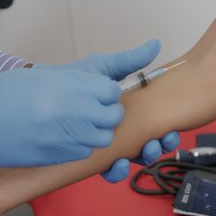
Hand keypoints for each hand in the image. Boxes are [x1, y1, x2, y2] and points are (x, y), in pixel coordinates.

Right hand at [0, 67, 122, 166]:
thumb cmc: (2, 94)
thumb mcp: (41, 76)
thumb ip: (74, 81)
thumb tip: (97, 86)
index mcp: (68, 85)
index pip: (111, 90)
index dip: (107, 93)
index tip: (99, 94)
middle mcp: (71, 110)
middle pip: (113, 116)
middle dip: (108, 113)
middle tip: (93, 112)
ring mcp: (65, 136)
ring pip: (103, 138)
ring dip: (96, 132)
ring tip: (79, 126)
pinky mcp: (55, 156)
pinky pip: (84, 153)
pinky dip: (81, 147)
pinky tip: (65, 138)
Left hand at [38, 40, 180, 181]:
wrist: (44, 95)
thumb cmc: (76, 80)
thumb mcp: (104, 68)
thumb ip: (130, 61)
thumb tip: (155, 45)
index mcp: (131, 112)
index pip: (156, 125)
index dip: (168, 130)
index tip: (171, 129)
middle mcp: (123, 131)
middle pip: (150, 144)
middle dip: (160, 146)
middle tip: (160, 141)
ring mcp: (109, 146)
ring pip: (134, 159)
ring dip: (144, 158)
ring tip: (144, 151)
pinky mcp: (93, 158)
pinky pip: (110, 170)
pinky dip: (117, 171)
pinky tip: (118, 163)